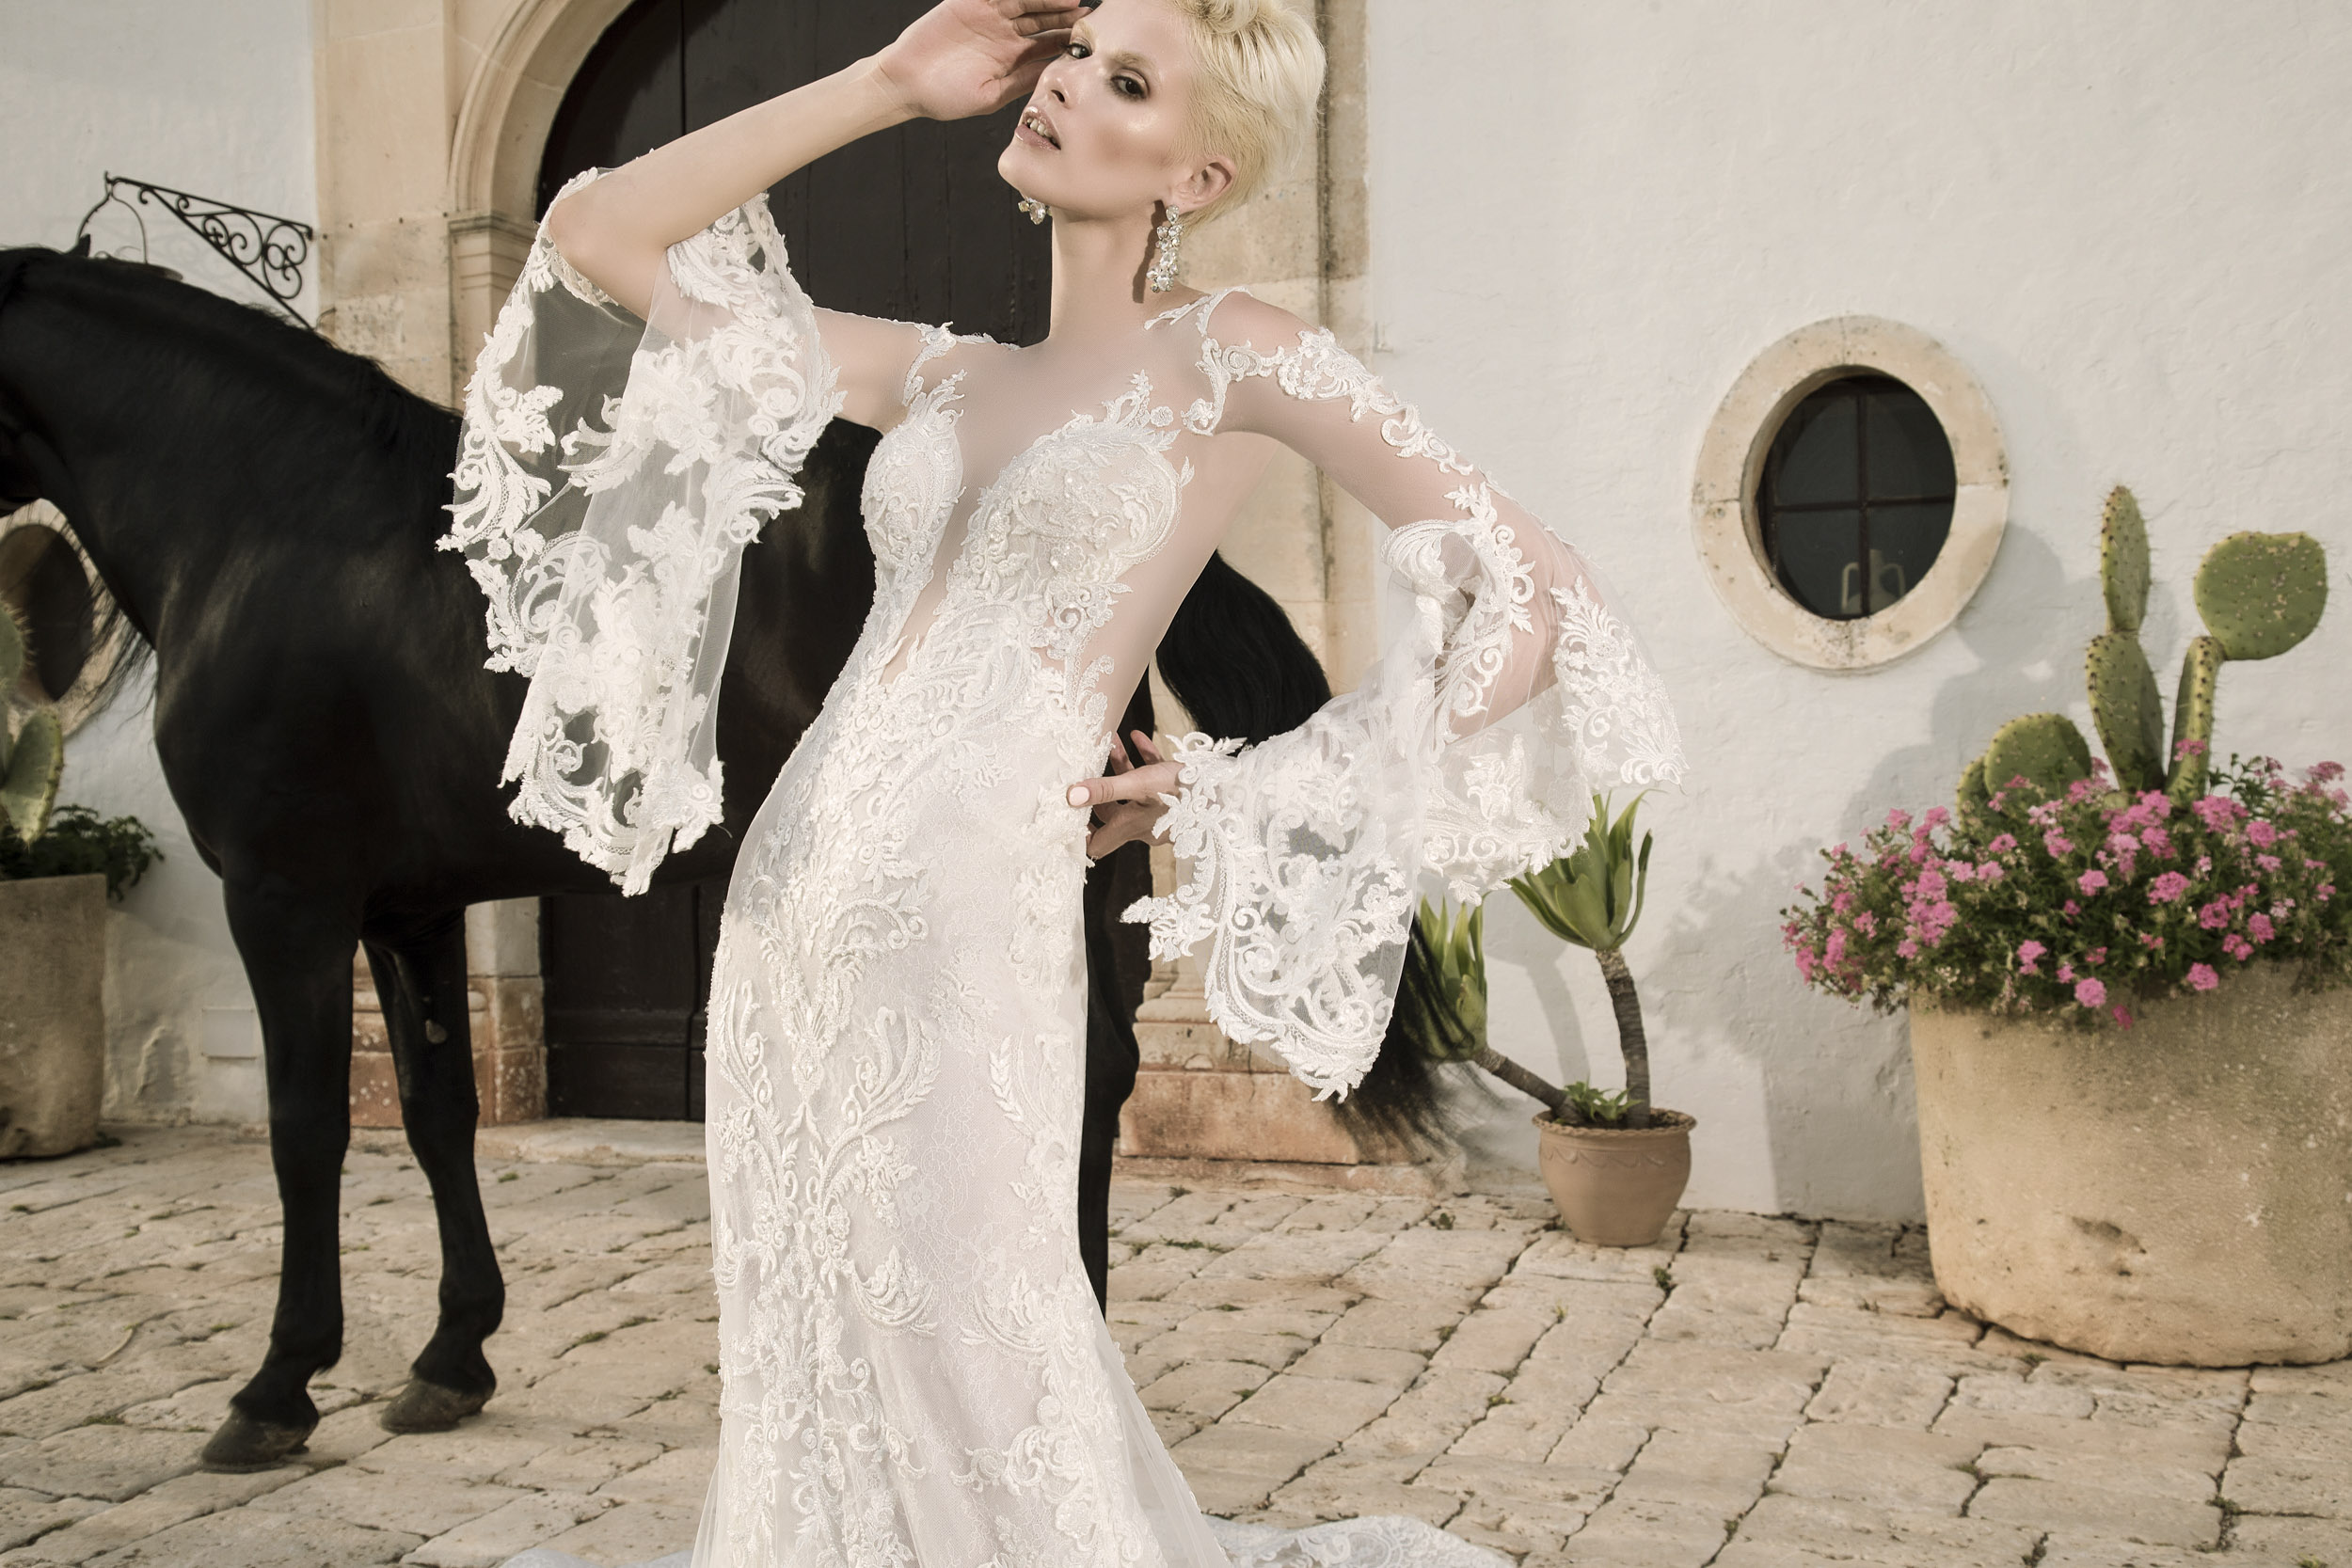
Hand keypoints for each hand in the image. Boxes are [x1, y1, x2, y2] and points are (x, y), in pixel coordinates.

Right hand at [873, 0, 1088, 121]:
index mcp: (1014, 58)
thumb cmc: (945, 97)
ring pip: (1027, 1)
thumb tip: (1053, 76)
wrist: (906, 83)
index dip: (1071, 40)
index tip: (1095, 41)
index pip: (1050, 44)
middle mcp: (1006, 34)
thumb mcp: (990, 96)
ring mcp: (990, 16)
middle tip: (1091, 14)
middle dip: (1067, 15)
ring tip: (1072, 0)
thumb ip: (1021, 82)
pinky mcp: (970, 2)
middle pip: (1044, 18)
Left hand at [1070, 730, 1182, 860]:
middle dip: (1099, 789)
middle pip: (1112, 813)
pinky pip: (1155, 779)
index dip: (1079, 836)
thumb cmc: (1185, 791)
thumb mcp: (1141, 784)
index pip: (1097, 845)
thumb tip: (1070, 796)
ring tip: (1111, 741)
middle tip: (1087, 769)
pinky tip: (1138, 737)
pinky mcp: (1176, 798)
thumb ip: (1105, 789)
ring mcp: (1161, 813)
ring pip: (1133, 792)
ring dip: (1121, 767)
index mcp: (1131, 827)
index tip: (1067, 817)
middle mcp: (1143, 825)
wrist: (1229, 791)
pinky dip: (1145, 761)